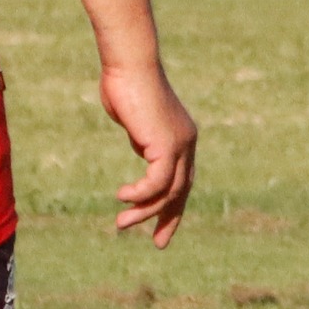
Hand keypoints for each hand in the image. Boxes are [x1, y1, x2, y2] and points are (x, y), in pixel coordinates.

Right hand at [99, 62, 195, 246]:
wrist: (129, 65)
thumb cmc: (125, 86)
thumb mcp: (136, 120)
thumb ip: (142, 138)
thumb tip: (142, 150)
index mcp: (182, 139)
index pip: (183, 181)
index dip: (172, 205)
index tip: (160, 227)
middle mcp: (187, 144)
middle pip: (182, 191)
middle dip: (168, 218)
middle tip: (158, 242)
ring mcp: (180, 145)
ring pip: (168, 191)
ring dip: (144, 211)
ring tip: (121, 224)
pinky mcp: (167, 145)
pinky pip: (157, 182)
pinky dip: (140, 194)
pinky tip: (123, 197)